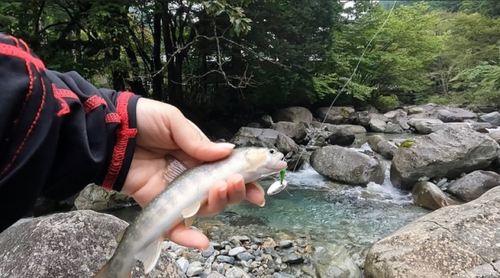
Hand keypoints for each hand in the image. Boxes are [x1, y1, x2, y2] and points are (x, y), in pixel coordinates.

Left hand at [120, 98, 264, 249]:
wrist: (110, 132)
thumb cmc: (142, 121)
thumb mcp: (173, 122)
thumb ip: (198, 141)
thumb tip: (227, 152)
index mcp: (198, 155)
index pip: (227, 171)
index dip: (245, 181)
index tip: (259, 189)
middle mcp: (191, 177)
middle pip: (220, 193)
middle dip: (235, 191)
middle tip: (235, 182)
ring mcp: (177, 193)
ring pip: (205, 208)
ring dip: (219, 204)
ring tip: (220, 189)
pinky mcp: (159, 206)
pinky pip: (176, 226)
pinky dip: (188, 237)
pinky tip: (202, 242)